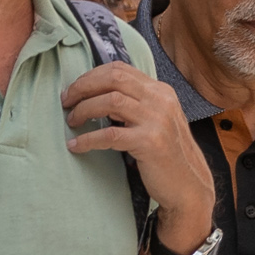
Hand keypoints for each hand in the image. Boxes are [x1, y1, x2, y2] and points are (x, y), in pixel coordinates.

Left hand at [62, 60, 214, 240]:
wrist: (188, 185)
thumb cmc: (167, 155)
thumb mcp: (156, 120)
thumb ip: (136, 105)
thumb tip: (97, 95)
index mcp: (161, 91)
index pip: (120, 69)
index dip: (92, 76)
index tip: (75, 89)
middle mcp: (161, 100)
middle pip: (114, 79)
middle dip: (83, 87)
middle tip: (66, 101)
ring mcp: (157, 120)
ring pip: (110, 101)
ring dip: (84, 109)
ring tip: (72, 121)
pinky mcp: (150, 143)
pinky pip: (110, 135)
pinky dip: (88, 140)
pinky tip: (76, 146)